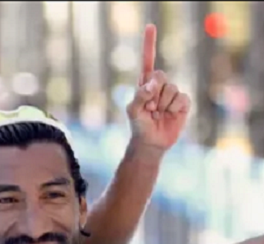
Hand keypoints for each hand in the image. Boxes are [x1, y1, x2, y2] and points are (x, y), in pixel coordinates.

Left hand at [125, 24, 190, 151]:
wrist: (151, 142)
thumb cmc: (138, 126)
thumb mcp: (133, 111)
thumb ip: (141, 95)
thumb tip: (152, 83)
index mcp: (145, 84)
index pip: (148, 61)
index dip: (149, 44)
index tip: (150, 26)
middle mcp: (159, 85)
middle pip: (161, 75)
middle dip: (154, 93)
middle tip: (150, 108)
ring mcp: (172, 93)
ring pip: (171, 89)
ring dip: (163, 104)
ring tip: (158, 114)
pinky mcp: (183, 102)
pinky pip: (182, 98)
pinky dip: (174, 109)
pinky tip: (169, 115)